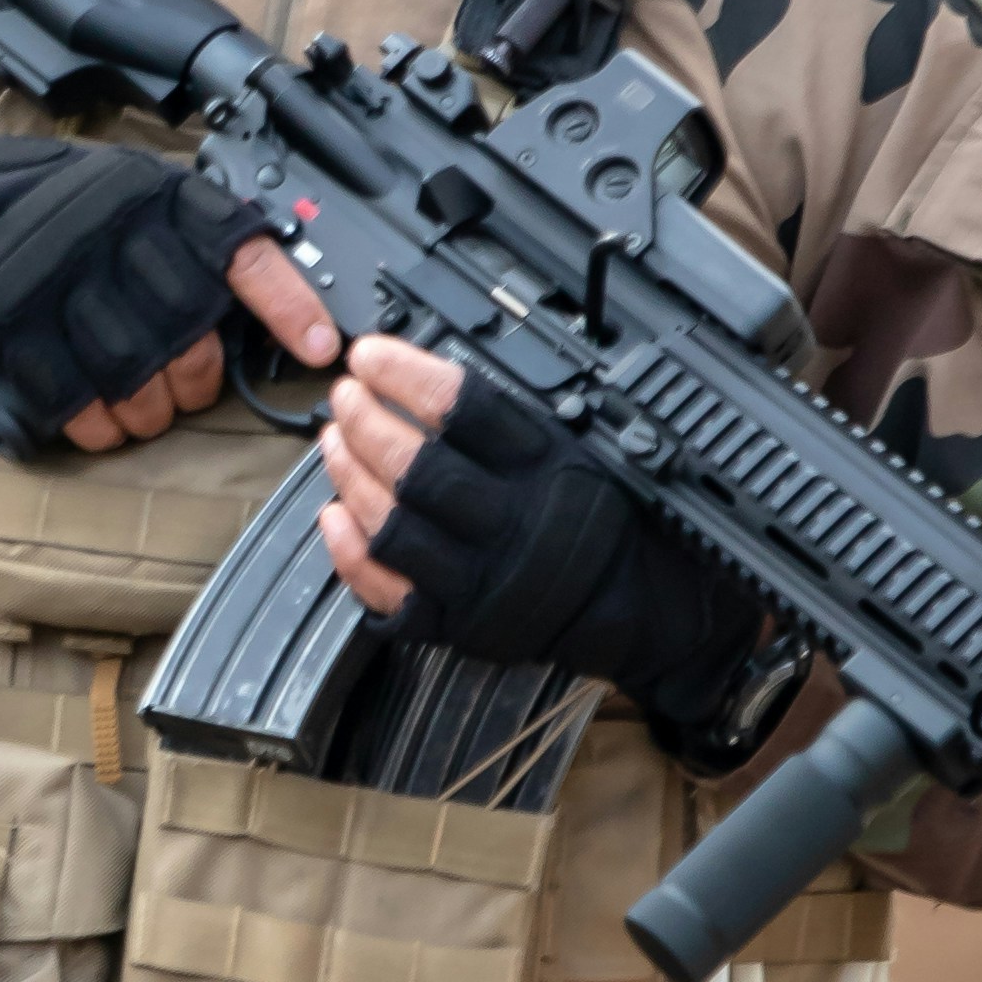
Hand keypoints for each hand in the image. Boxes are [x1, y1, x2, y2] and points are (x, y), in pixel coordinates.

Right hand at [0, 132, 335, 451]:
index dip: (286, 302)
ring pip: (137, 371)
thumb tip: (271, 317)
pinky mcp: (8, 318)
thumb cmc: (39, 221)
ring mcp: (56, 271)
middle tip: (185, 390)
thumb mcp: (121, 205)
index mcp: (151, 194)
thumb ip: (182, 248)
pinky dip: (95, 426)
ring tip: (138, 410)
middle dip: (197, 379)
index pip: (238, 245)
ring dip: (148, 411)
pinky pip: (74, 396)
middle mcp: (110, 224)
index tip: (320, 349)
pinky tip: (96, 423)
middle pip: (190, 329)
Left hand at [320, 335, 762, 722]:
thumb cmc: (624, 527)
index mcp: (553, 473)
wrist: (649, 614)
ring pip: (394, 528)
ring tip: (332, 439)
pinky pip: (390, 594)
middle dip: (368, 424)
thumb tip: (441, 378)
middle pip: (420, 470)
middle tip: (345, 395)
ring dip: (351, 478)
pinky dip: (352, 555)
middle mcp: (515, 528)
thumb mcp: (598, 454)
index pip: (467, 411)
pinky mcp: (462, 627)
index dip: (408, 377)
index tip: (372, 354)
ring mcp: (483, 583)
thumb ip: (530, 422)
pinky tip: (331, 517)